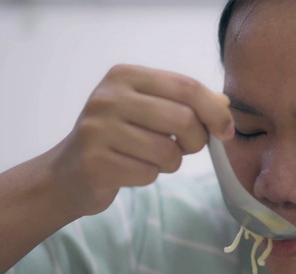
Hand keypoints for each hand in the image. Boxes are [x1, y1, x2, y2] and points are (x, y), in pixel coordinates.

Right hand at [51, 64, 233, 214]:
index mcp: (125, 75)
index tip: (227, 131)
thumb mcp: (148, 109)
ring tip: (153, 158)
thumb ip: (186, 102)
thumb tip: (225, 104)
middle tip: (186, 148)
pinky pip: (148, 174)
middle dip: (196, 141)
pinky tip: (132, 170)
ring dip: (171, 162)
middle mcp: (108, 97)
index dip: (215, 111)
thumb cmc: (119, 137)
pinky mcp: (95, 162)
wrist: (68, 172)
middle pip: (183, 119)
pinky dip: (150, 176)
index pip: (187, 87)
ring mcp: (98, 129)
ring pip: (168, 152)